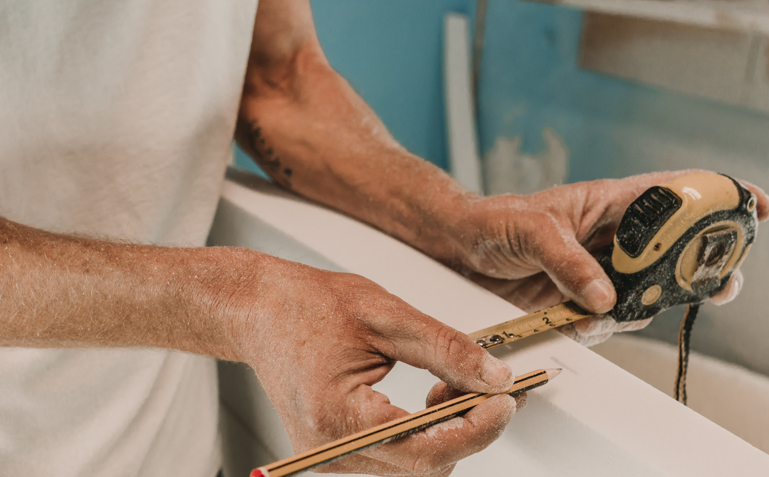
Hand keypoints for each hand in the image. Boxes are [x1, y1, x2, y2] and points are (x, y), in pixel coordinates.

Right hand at [230, 258, 524, 475]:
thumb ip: (447, 350)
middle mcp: (332, 451)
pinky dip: (426, 435)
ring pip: (416, 467)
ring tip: (452, 387)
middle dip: (468, 429)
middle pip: (425, 466)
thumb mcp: (388, 317)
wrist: (261, 311)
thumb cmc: (309, 307)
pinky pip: (398, 460)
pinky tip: (431, 400)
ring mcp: (332, 459)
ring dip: (447, 434)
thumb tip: (495, 379)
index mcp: (338, 417)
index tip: (508, 401)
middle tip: (493, 388)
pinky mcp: (339, 454)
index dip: (476, 429)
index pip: (424, 446)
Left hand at [447, 171, 768, 346]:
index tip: (756, 205)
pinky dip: (612, 325)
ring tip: (657, 307)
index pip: (677, 192)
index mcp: (611, 202)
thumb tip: (604, 296)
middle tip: (728, 279)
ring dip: (663, 301)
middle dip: (709, 263)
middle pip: (679, 248)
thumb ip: (569, 262)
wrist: (458, 253)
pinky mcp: (586, 302)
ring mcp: (604, 271)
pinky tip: (593, 321)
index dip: (719, 194)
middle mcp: (615, 237)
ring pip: (654, 288)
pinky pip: (615, 319)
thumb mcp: (530, 231)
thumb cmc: (493, 223)